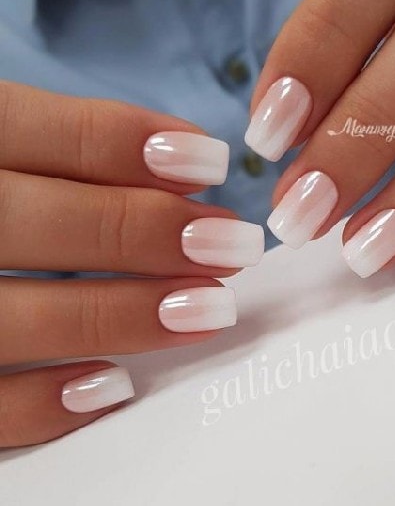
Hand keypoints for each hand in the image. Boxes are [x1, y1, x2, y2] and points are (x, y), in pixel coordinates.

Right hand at [0, 82, 263, 446]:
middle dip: (144, 232)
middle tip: (232, 242)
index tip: (212, 162)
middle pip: (34, 224)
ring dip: (124, 315)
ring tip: (211, 308)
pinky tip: (114, 384)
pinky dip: (45, 403)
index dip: (124, 142)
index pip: (31, 130)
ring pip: (14, 318)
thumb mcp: (0, 144)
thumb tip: (185, 164)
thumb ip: (72, 150)